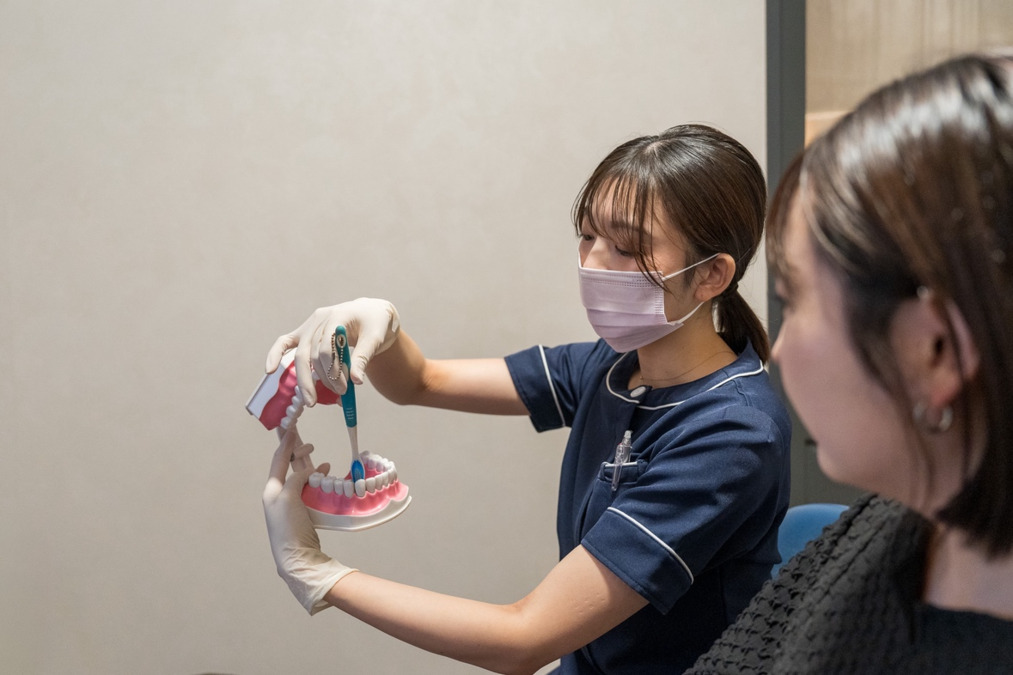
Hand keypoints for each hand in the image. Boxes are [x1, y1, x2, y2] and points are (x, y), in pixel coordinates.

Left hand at [263, 427, 356, 614]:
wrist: (296, 558)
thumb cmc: (289, 526)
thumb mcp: (289, 496)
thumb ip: (296, 478)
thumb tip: (309, 472)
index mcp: (272, 490)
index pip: (279, 459)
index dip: (287, 443)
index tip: (293, 427)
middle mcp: (278, 496)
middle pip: (288, 467)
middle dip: (299, 454)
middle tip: (311, 445)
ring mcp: (289, 505)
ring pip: (300, 479)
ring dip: (310, 468)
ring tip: (324, 463)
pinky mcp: (301, 514)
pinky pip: (308, 491)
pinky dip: (317, 482)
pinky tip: (326, 479)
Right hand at [266, 298, 400, 404]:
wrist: (372, 313)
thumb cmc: (376, 324)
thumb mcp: (376, 339)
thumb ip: (363, 358)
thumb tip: (356, 381)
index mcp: (338, 316)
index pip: (327, 347)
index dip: (334, 371)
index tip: (345, 388)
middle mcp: (320, 319)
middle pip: (310, 352)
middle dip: (316, 380)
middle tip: (324, 400)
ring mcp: (310, 324)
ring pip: (300, 353)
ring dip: (305, 379)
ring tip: (312, 400)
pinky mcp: (305, 332)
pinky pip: (285, 342)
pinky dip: (276, 354)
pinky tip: (270, 370)